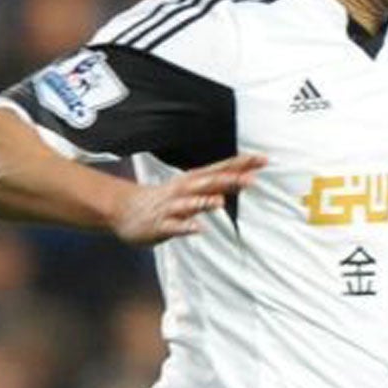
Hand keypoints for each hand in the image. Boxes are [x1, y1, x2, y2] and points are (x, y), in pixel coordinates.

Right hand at [109, 153, 266, 243]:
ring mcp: (171, 207)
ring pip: (189, 203)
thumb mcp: (192, 189)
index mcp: (193, 180)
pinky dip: (186, 227)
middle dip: (229, 180)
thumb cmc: (165, 200)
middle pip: (209, 183)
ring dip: (204, 202)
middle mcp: (184, 190)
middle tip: (251, 179)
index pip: (221, 169)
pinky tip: (198, 228)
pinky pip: (175, 226)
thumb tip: (244, 178)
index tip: (264, 160)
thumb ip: (217, 185)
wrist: (124, 210)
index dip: (242, 164)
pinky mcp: (161, 225)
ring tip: (220, 202)